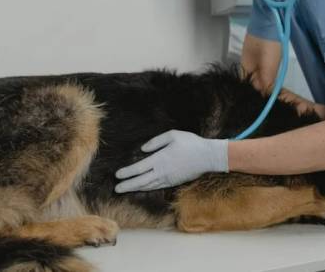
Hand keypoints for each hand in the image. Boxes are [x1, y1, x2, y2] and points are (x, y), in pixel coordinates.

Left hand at [114, 130, 228, 192]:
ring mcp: (168, 179)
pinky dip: (148, 188)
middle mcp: (162, 172)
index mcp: (160, 159)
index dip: (127, 172)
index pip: (139, 168)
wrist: (208, 157)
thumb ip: (156, 142)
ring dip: (136, 188)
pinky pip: (157, 187)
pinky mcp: (174, 182)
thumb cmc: (191, 143)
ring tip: (126, 190)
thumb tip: (143, 149)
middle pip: (141, 181)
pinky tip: (143, 188)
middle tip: (117, 189)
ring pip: (148, 186)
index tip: (117, 175)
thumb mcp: (173, 135)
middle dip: (128, 185)